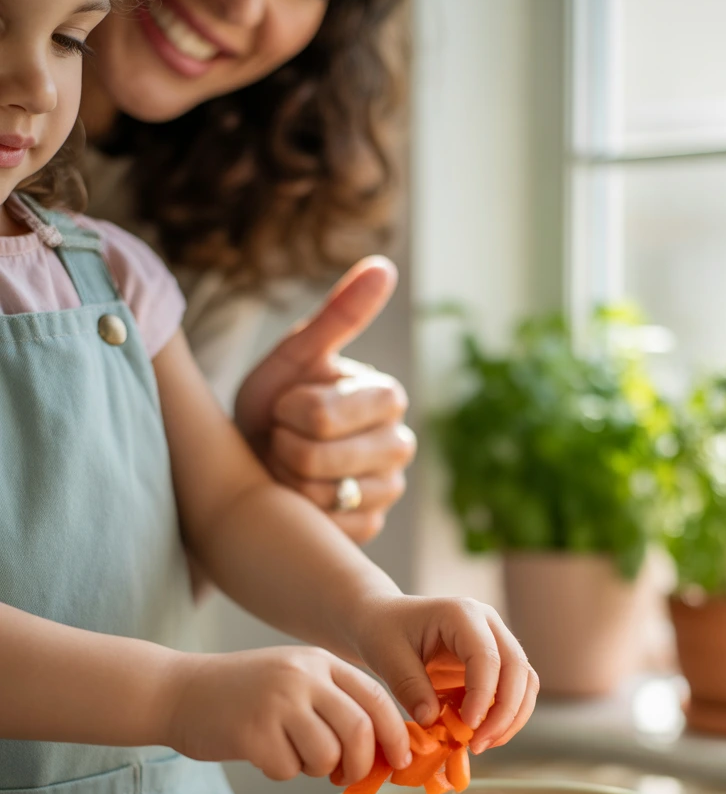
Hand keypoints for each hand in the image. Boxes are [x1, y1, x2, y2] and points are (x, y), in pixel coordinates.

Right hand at [162, 647, 411, 781]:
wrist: (178, 692)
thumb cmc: (244, 695)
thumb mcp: (295, 681)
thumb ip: (336, 704)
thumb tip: (384, 751)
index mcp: (320, 661)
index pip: (377, 698)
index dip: (395, 734)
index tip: (400, 760)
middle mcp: (302, 676)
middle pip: (360, 731)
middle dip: (362, 765)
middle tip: (347, 776)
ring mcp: (276, 702)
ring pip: (328, 756)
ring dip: (317, 770)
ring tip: (293, 755)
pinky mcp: (251, 732)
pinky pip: (289, 770)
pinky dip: (280, 771)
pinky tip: (261, 752)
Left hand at [235, 257, 416, 544]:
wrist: (257, 461)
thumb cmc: (275, 403)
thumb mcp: (296, 356)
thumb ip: (339, 315)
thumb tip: (384, 266)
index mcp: (387, 397)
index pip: (323, 414)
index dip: (287, 412)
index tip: (284, 406)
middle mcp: (400, 445)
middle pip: (320, 459)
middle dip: (284, 448)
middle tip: (281, 438)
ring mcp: (388, 490)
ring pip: (322, 497)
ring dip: (289, 482)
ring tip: (288, 466)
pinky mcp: (371, 527)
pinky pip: (327, 527)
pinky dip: (301, 515)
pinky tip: (298, 499)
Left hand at [351, 597, 539, 754]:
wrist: (384, 622)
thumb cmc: (383, 633)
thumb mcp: (386, 656)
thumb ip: (409, 687)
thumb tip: (432, 721)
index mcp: (462, 614)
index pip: (487, 656)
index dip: (483, 694)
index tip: (469, 726)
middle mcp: (488, 625)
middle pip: (517, 669)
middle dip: (505, 712)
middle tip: (478, 745)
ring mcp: (496, 642)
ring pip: (525, 682)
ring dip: (511, 718)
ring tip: (481, 745)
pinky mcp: (495, 664)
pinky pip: (514, 692)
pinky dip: (504, 717)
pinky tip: (480, 737)